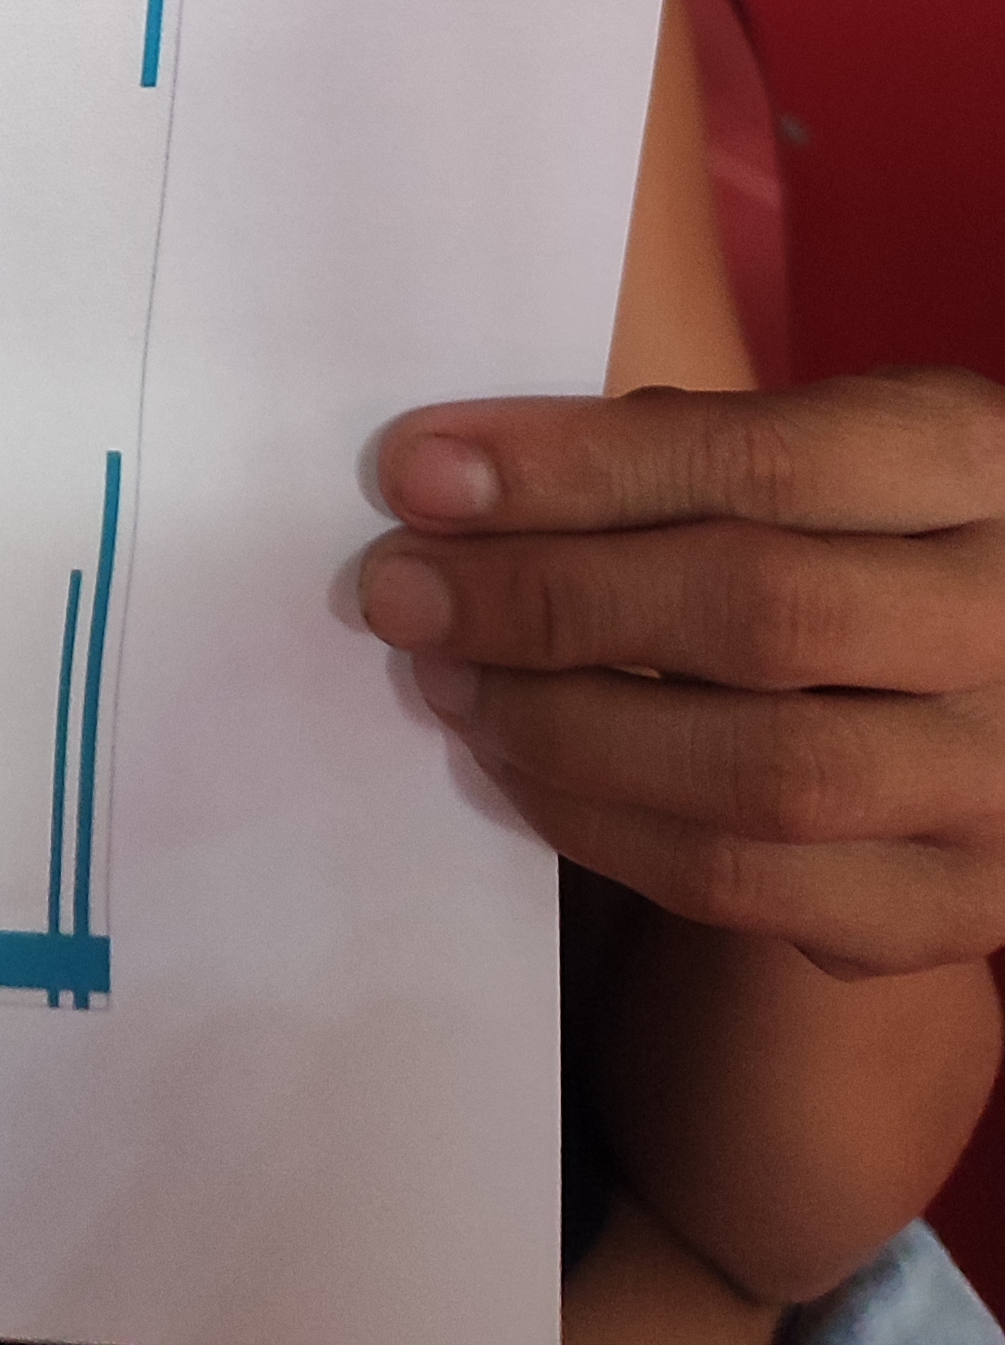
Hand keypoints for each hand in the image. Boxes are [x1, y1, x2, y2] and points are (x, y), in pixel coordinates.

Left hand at [358, 370, 1004, 976]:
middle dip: (544, 601)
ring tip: (447, 680)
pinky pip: (754, 889)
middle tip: (399, 588)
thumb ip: (684, 448)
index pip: (758, 461)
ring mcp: (1002, 781)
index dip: (571, 468)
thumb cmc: (857, 525)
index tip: (417, 472)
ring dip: (559, 727)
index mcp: (972, 460)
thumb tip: (463, 487)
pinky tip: (519, 770)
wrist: (995, 679)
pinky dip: (604, 831)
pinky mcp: (958, 905)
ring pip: (754, 775)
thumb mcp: (821, 439)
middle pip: (756, 616)